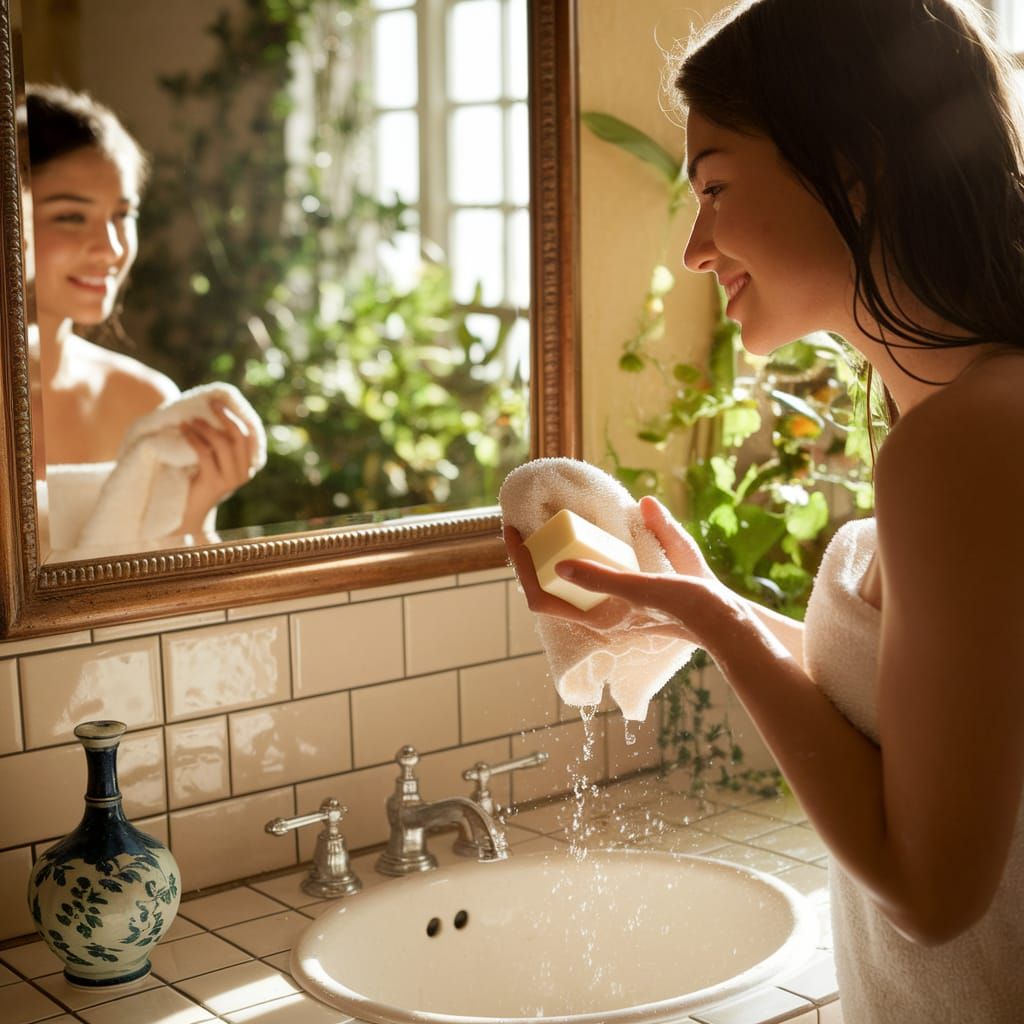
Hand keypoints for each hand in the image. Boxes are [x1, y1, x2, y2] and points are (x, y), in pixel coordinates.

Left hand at [178, 400, 258, 535]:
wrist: (189, 512)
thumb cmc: (198, 481)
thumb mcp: (214, 460)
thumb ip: (220, 443)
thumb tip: (214, 411)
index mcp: (249, 465)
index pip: (249, 435)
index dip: (236, 417)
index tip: (221, 403)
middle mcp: (245, 473)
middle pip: (239, 437)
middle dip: (225, 417)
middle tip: (210, 404)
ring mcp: (232, 480)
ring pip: (223, 444)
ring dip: (207, 428)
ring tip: (191, 419)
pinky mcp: (215, 484)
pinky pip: (206, 455)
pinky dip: (195, 440)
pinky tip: (185, 431)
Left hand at [503, 495, 720, 642]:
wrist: (725, 619)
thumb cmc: (687, 604)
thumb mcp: (644, 586)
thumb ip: (603, 576)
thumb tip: (561, 562)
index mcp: (595, 617)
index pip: (540, 594)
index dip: (520, 564)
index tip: (511, 532)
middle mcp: (598, 614)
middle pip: (547, 584)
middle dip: (531, 555)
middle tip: (523, 522)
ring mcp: (611, 605)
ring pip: (565, 577)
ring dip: (551, 551)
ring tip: (543, 521)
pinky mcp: (625, 593)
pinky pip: (588, 570)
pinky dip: (576, 550)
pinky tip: (578, 530)